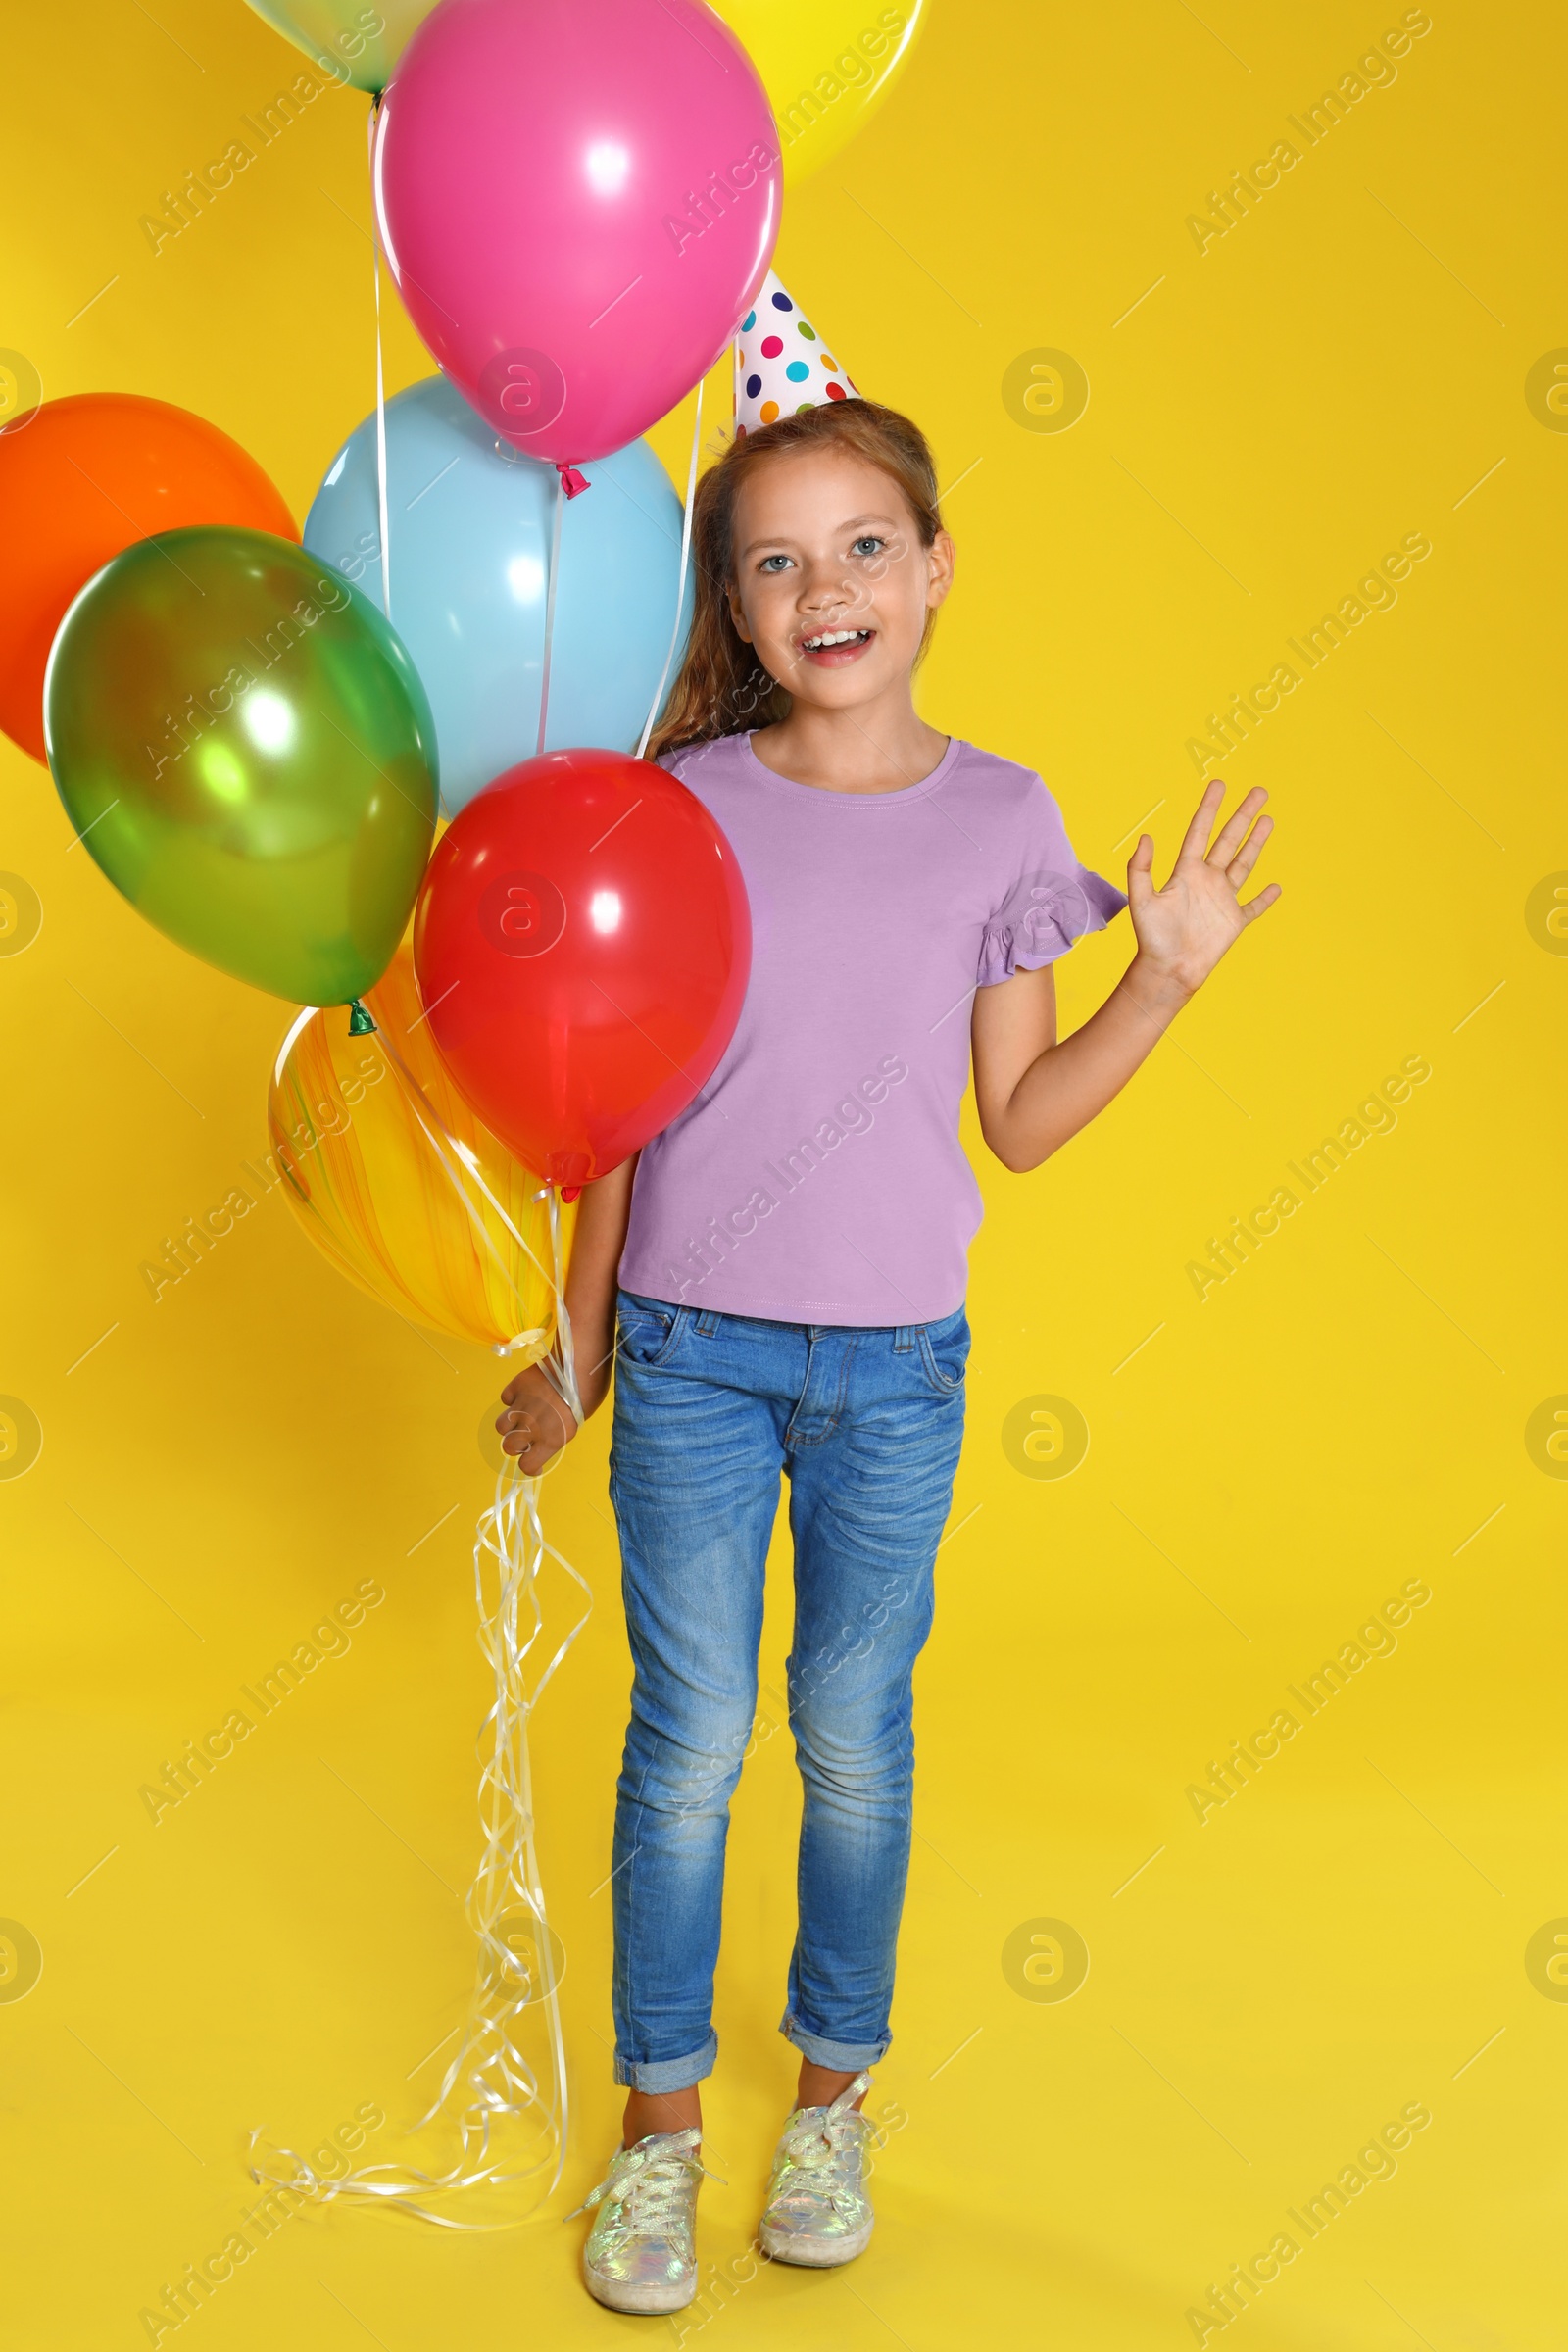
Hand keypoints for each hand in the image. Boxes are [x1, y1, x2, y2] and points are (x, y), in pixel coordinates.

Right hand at [495, 1320, 613, 1475]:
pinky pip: (506, 1398)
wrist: (581, 1360)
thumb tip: (544, 1434)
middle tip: (525, 1438)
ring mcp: (522, 1405)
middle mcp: (533, 1426)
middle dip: (516, 1446)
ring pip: (501, 1426)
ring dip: (509, 1425)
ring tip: (520, 1418)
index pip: (527, 1465)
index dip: (530, 1466)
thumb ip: (557, 1432)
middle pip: (508, 1447)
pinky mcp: (516, 1386)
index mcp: (552, 1439)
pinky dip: (512, 1399)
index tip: (534, 1463)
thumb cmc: (589, 1391)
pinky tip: (523, 1395)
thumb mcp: (578, 1420)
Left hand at [1126, 778, 1279, 997]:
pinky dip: (1265, 898)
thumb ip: (1141, 868)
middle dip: (1244, 815)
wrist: (1168, 970)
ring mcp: (1222, 900)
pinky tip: (1275, 887)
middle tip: (1259, 791)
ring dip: (1256, 842)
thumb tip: (1146, 837)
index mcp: (1186, 872)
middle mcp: (1206, 880)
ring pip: (1244, 864)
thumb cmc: (1151, 938)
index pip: (1200, 831)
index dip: (1210, 808)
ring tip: (1268, 819)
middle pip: (1229, 840)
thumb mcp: (1141, 899)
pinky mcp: (1234, 921)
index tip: (1219, 784)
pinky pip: (1253, 907)